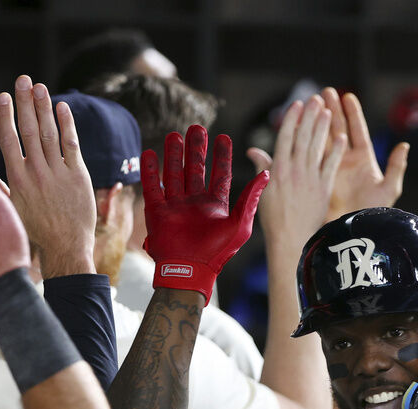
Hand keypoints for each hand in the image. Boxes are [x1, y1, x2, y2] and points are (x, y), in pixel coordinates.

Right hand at [0, 75, 96, 277]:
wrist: (65, 247)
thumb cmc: (36, 231)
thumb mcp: (11, 209)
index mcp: (16, 179)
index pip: (8, 140)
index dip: (5, 116)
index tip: (3, 96)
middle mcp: (36, 172)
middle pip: (28, 130)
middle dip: (25, 103)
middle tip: (23, 80)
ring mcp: (58, 173)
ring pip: (49, 134)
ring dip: (44, 108)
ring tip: (40, 87)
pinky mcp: (79, 177)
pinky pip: (72, 146)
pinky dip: (67, 125)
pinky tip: (63, 108)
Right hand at [143, 125, 267, 304]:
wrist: (190, 271)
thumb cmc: (218, 252)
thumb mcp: (240, 223)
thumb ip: (251, 197)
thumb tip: (268, 172)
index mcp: (216, 205)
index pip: (220, 175)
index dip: (221, 156)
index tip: (223, 137)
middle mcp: (196, 203)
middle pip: (196, 169)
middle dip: (196, 149)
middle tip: (197, 128)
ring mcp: (176, 206)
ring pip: (174, 173)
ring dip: (174, 154)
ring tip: (175, 134)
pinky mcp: (157, 211)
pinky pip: (153, 186)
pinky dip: (150, 170)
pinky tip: (150, 152)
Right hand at [246, 95, 344, 245]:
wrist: (290, 239)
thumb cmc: (274, 218)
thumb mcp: (261, 191)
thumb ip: (262, 168)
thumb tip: (253, 150)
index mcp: (277, 169)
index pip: (286, 137)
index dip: (292, 119)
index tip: (297, 104)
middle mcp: (294, 170)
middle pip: (303, 137)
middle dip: (310, 116)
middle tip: (317, 98)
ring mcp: (310, 178)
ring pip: (317, 147)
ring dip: (323, 128)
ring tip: (328, 110)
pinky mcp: (323, 189)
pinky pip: (330, 165)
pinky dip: (335, 151)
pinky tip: (341, 138)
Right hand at [321, 87, 407, 221]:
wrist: (355, 231)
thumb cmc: (374, 212)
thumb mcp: (389, 189)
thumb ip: (396, 166)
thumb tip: (404, 145)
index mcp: (363, 160)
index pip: (357, 131)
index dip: (352, 114)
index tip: (347, 96)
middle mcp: (346, 162)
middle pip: (338, 130)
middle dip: (332, 110)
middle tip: (324, 92)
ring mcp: (332, 168)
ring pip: (324, 139)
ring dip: (318, 121)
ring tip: (312, 103)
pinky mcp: (320, 176)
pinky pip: (314, 155)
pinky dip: (308, 141)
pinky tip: (302, 126)